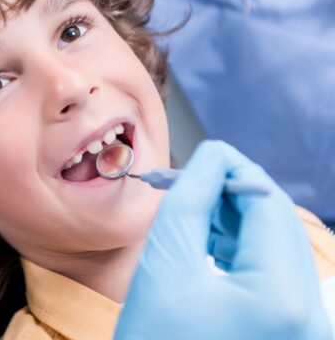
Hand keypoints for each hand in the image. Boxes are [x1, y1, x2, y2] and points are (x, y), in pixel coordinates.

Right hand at [114, 140, 331, 339]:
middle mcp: (310, 319)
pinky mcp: (288, 335)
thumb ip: (191, 198)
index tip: (199, 155)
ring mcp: (303, 330)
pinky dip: (237, 250)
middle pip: (277, 225)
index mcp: (286, 301)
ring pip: (274, 248)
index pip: (268, 204)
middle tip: (187, 180)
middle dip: (230, 194)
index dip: (232, 169)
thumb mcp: (166, 261)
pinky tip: (203, 237)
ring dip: (233, 220)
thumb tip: (212, 157)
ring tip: (189, 208)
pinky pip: (270, 275)